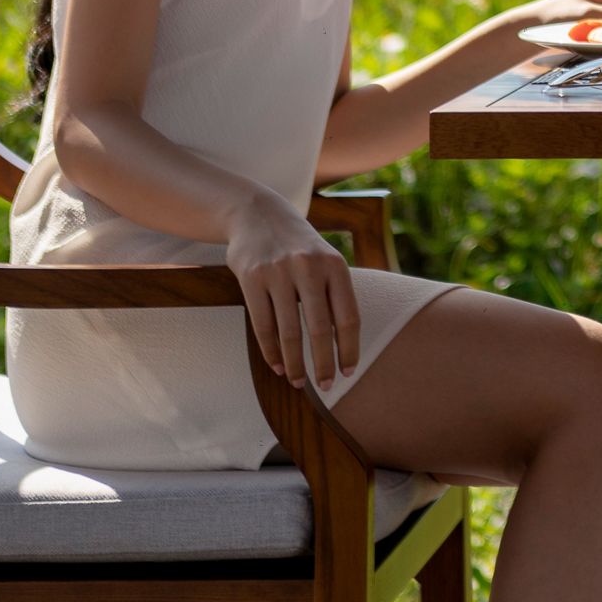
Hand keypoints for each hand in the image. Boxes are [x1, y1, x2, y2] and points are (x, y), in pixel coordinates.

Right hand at [224, 191, 359, 392]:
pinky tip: (277, 365)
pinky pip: (263, 325)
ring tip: (297, 381)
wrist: (259, 215)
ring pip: (289, 331)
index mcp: (335, 266)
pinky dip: (271, 351)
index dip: (349, 349)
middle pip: (320, 329)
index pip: (349, 317)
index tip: (348, 373)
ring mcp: (279, 273)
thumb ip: (335, 294)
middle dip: (323, 364)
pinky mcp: (252, 278)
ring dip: (294, 363)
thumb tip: (346, 344)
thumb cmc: (299, 247)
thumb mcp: (325, 260)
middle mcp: (309, 268)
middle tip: (325, 386)